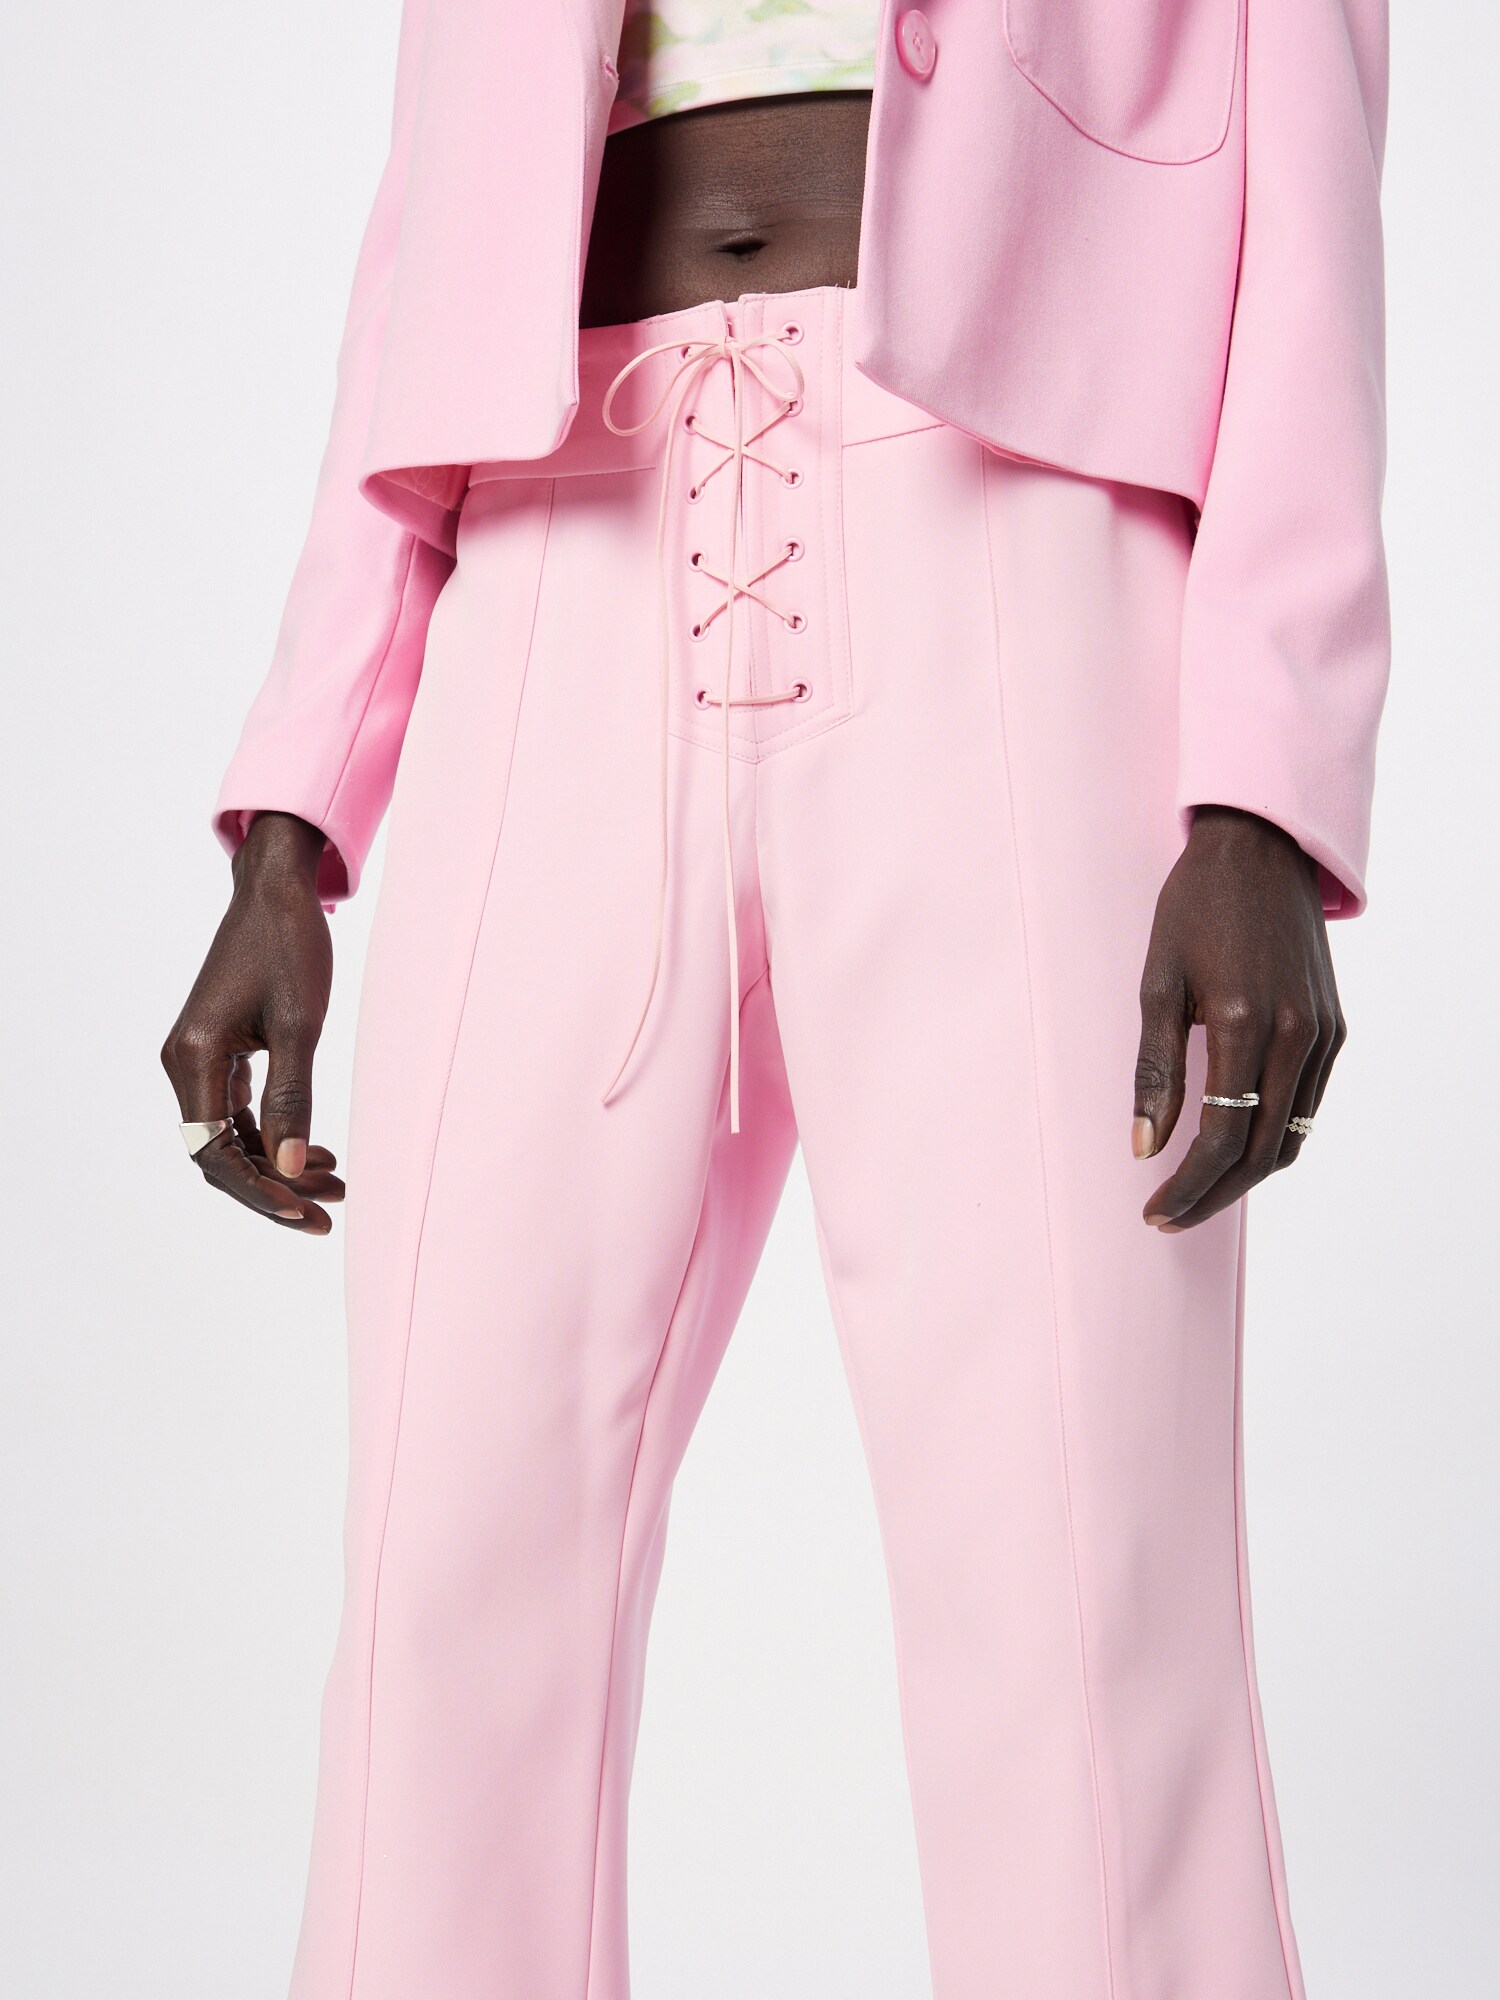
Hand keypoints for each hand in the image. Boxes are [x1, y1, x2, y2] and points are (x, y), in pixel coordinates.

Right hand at [161, 812, 343, 1233]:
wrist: (276, 892)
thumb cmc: (290, 948)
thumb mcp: (300, 1027)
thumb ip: (292, 1100)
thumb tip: (287, 1169)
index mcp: (194, 1058)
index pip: (214, 1153)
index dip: (258, 1192)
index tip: (305, 1213)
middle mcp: (184, 1064)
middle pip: (219, 1155)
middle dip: (272, 1189)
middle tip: (329, 1215)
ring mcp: (199, 1059)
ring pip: (231, 1139)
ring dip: (278, 1166)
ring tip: (337, 1184)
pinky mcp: (218, 1052)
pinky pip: (238, 1114)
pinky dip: (273, 1136)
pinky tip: (315, 1151)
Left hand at [1132, 806, 1345, 1231]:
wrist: (1260, 848)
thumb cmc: (1195, 908)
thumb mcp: (1158, 982)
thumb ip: (1154, 1070)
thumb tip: (1144, 1147)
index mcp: (1246, 1023)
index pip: (1223, 1138)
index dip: (1188, 1185)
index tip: (1154, 1210)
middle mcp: (1297, 1034)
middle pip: (1262, 1151)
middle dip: (1215, 1194)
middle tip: (1170, 1215)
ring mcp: (1323, 1032)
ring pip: (1291, 1134)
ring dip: (1245, 1173)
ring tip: (1197, 1189)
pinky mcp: (1333, 1025)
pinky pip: (1306, 1102)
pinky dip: (1272, 1135)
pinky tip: (1235, 1143)